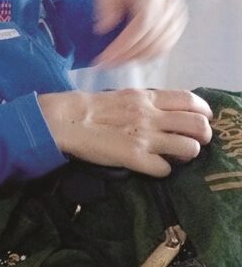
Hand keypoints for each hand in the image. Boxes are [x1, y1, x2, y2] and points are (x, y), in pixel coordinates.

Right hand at [39, 89, 211, 176]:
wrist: (64, 120)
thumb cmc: (89, 107)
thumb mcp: (122, 95)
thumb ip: (146, 102)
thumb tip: (165, 112)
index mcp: (146, 98)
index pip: (190, 100)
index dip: (203, 111)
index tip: (201, 119)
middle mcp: (150, 116)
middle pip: (198, 125)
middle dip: (202, 136)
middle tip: (192, 141)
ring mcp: (145, 137)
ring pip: (190, 149)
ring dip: (186, 155)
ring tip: (173, 155)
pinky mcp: (135, 158)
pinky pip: (165, 170)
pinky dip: (162, 170)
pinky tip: (151, 166)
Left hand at [92, 0, 187, 66]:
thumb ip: (105, 6)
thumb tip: (104, 27)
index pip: (143, 24)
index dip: (125, 44)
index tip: (106, 56)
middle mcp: (171, 3)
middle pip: (151, 37)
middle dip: (127, 55)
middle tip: (106, 63)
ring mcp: (178, 16)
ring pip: (159, 46)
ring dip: (135, 58)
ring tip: (115, 61)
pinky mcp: (178, 26)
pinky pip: (164, 48)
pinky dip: (146, 56)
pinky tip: (129, 56)